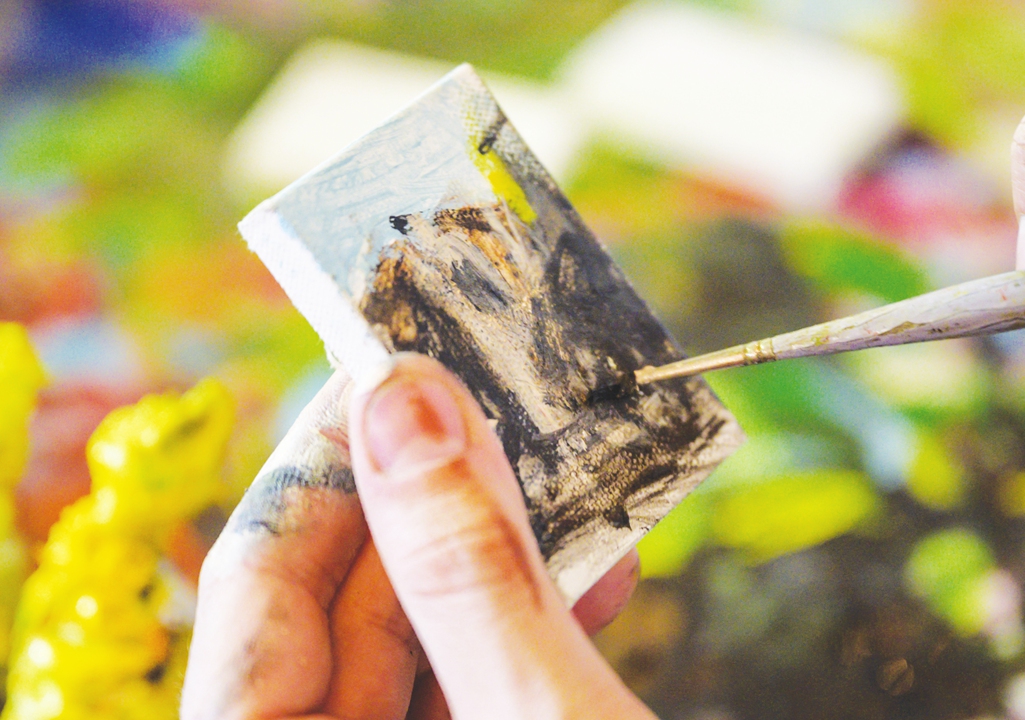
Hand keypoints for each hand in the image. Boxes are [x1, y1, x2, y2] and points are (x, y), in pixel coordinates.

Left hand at [181, 355, 653, 718]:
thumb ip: (468, 575)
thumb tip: (407, 402)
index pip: (257, 582)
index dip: (325, 457)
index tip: (393, 360)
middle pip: (343, 604)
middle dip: (436, 496)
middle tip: (502, 398)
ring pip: (418, 639)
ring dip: (501, 559)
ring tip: (578, 479)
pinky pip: (470, 677)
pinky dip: (528, 626)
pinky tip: (600, 577)